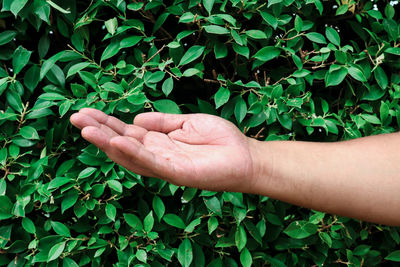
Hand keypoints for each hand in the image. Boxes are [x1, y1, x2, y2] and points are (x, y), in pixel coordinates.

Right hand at [70, 108, 259, 192]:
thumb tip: (135, 119)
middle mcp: (158, 155)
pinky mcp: (177, 174)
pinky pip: (151, 163)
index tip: (86, 111)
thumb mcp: (187, 122)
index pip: (127, 133)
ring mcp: (165, 166)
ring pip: (131, 156)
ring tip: (86, 129)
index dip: (107, 123)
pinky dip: (133, 153)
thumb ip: (162, 122)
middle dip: (99, 132)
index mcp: (159, 142)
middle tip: (75, 117)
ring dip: (108, 144)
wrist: (245, 155)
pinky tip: (116, 143)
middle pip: (122, 144)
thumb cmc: (219, 139)